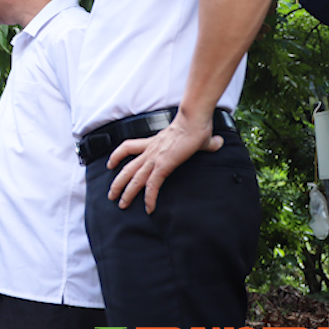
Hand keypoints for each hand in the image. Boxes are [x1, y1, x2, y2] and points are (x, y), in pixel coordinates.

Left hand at [106, 113, 223, 212]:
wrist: (195, 120)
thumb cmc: (196, 126)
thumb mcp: (196, 136)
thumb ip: (206, 142)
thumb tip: (217, 142)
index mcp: (153, 143)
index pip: (128, 147)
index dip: (117, 156)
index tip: (111, 164)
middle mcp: (150, 151)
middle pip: (127, 168)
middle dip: (118, 183)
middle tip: (111, 194)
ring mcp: (155, 158)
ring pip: (134, 178)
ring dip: (126, 192)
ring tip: (121, 203)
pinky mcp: (163, 165)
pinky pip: (152, 185)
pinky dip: (149, 197)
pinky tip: (148, 207)